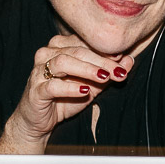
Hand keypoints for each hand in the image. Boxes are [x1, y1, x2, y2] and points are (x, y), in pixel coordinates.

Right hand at [0, 33, 133, 150]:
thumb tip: (129, 59)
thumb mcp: (92, 85)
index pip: (84, 42)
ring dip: (86, 69)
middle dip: (101, 61)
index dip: (104, 49)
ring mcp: (38, 71)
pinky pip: (52, 86)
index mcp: (59, 46)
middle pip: (76, 51)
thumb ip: (108, 72)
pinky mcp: (35, 90)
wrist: (39, 121)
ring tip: (104, 77)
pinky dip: (70, 87)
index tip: (122, 58)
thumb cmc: (64, 99)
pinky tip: (84, 91)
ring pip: (63, 62)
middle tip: (118, 71)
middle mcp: (47, 54)